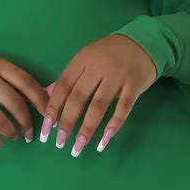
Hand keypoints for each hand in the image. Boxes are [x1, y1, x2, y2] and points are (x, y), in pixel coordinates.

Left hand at [38, 36, 156, 154]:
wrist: (144, 42)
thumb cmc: (110, 54)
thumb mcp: (87, 59)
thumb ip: (69, 78)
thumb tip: (45, 95)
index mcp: (83, 58)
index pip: (64, 85)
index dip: (54, 106)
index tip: (46, 126)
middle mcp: (99, 65)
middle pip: (78, 97)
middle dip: (67, 121)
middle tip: (60, 141)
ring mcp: (118, 75)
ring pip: (99, 105)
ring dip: (87, 128)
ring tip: (78, 146)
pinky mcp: (135, 84)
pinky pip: (123, 107)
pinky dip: (113, 125)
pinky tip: (104, 140)